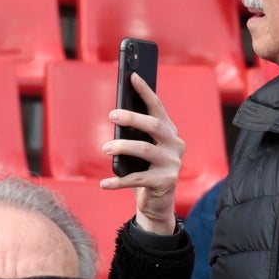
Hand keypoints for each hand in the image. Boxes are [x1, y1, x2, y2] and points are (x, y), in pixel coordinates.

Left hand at [99, 72, 184, 234]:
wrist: (156, 202)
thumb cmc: (144, 169)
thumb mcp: (141, 148)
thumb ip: (134, 134)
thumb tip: (116, 116)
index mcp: (169, 132)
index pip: (158, 107)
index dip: (145, 91)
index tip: (132, 76)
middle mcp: (175, 145)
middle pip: (154, 126)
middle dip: (133, 118)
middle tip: (112, 115)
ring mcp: (172, 164)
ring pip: (145, 150)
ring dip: (122, 147)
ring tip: (106, 148)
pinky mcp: (166, 182)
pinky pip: (138, 179)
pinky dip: (118, 181)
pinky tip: (104, 183)